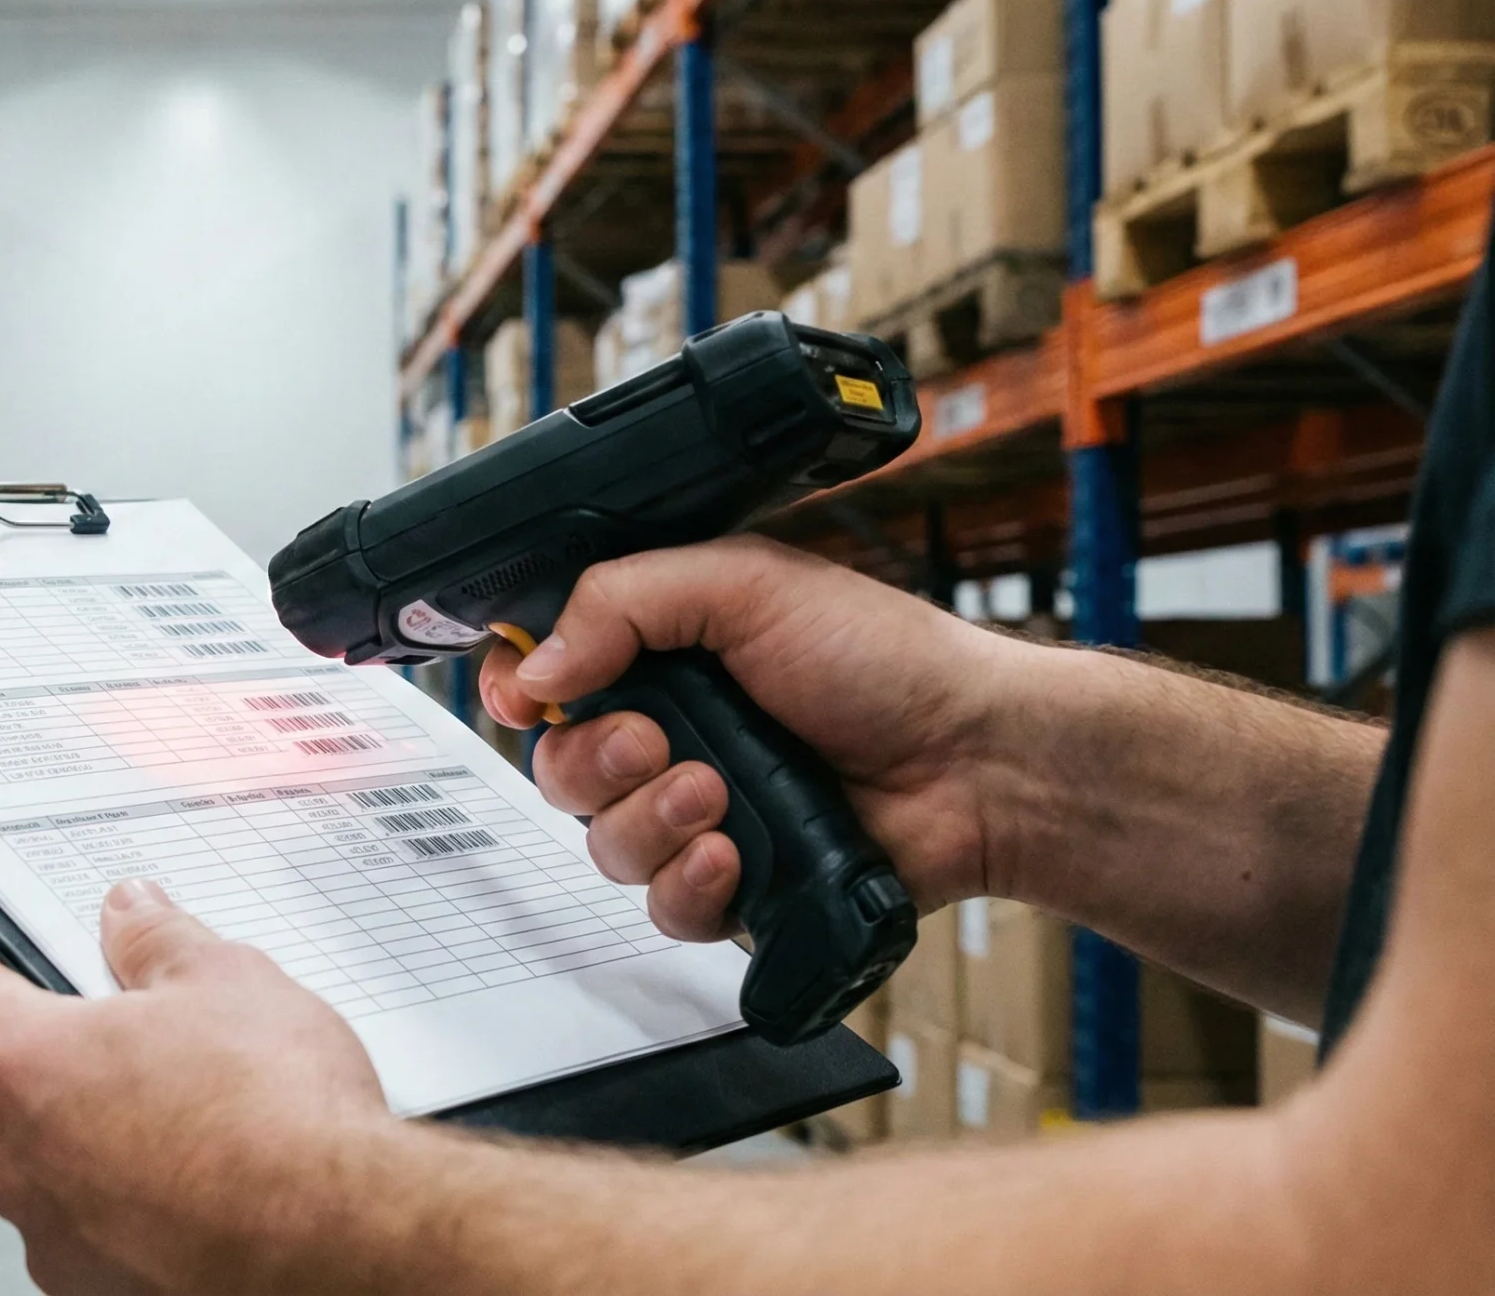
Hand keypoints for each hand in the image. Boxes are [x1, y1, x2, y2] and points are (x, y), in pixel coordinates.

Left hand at [0, 880, 393, 1293]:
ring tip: (209, 1131)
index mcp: (21, 1067)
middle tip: (173, 1052)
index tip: (88, 977)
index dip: (40, 976)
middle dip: (90, 1067)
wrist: (339, 1239)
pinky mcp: (97, 1295)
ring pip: (68, 1169)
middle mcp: (14, 1164)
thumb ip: (156, 938)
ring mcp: (52, 1242)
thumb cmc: (276, 1111)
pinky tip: (216, 1195)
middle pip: (30, 1090)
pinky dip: (146, 1215)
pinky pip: (107, 1235)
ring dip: (117, 1146)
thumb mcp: (225, 977)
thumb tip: (128, 911)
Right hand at [482, 535, 1019, 940]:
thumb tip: (535, 664)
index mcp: (664, 655)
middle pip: (560, 770)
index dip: (517, 691)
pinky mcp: (735, 889)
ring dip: (651, 821)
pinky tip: (736, 854)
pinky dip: (690, 884)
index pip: (549, 677)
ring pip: (604, 846)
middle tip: (658, 743)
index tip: (521, 697)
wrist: (977, 762)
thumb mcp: (744, 584)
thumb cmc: (885, 659)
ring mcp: (701, 817)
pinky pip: (663, 910)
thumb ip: (622, 602)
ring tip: (720, 797)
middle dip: (596, 762)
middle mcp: (673, 737)